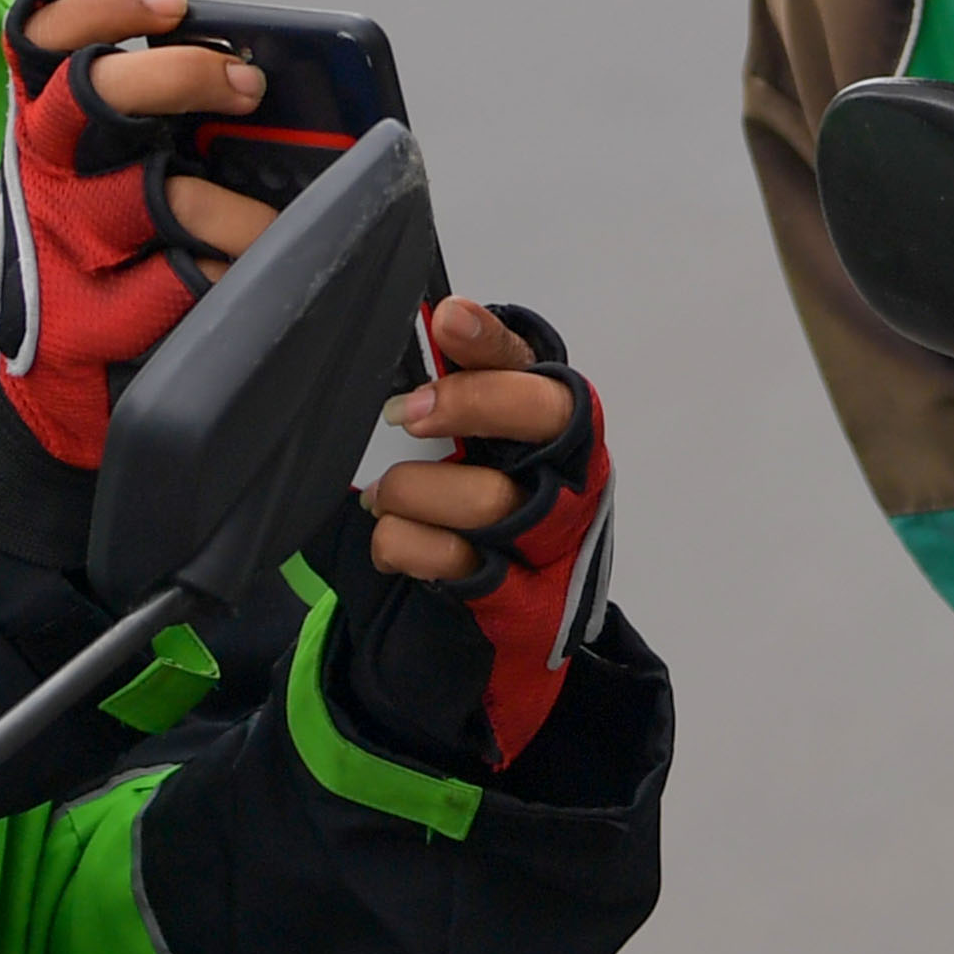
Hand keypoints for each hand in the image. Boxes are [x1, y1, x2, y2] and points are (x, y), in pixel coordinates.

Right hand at [0, 0, 274, 465]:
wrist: (47, 393)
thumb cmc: (92, 265)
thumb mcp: (98, 180)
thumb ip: (146, 131)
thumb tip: (250, 89)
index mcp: (46, 128)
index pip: (45, 38)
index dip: (106, 8)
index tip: (173, 5)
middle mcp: (43, 174)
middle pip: (93, 92)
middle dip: (180, 76)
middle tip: (246, 87)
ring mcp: (59, 246)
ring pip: (154, 194)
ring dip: (233, 207)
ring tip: (269, 225)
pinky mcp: (84, 319)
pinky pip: (174, 284)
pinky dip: (223, 277)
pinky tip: (239, 282)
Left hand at [362, 295, 613, 764]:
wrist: (503, 636)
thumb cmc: (480, 519)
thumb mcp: (479, 452)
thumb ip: (461, 394)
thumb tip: (424, 330)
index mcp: (560, 427)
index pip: (535, 366)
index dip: (493, 342)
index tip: (447, 318)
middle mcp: (572, 476)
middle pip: (545, 421)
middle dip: (472, 404)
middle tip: (406, 413)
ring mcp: (553, 542)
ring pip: (490, 500)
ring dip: (416, 490)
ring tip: (381, 496)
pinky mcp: (524, 602)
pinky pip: (457, 563)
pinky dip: (407, 545)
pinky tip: (388, 537)